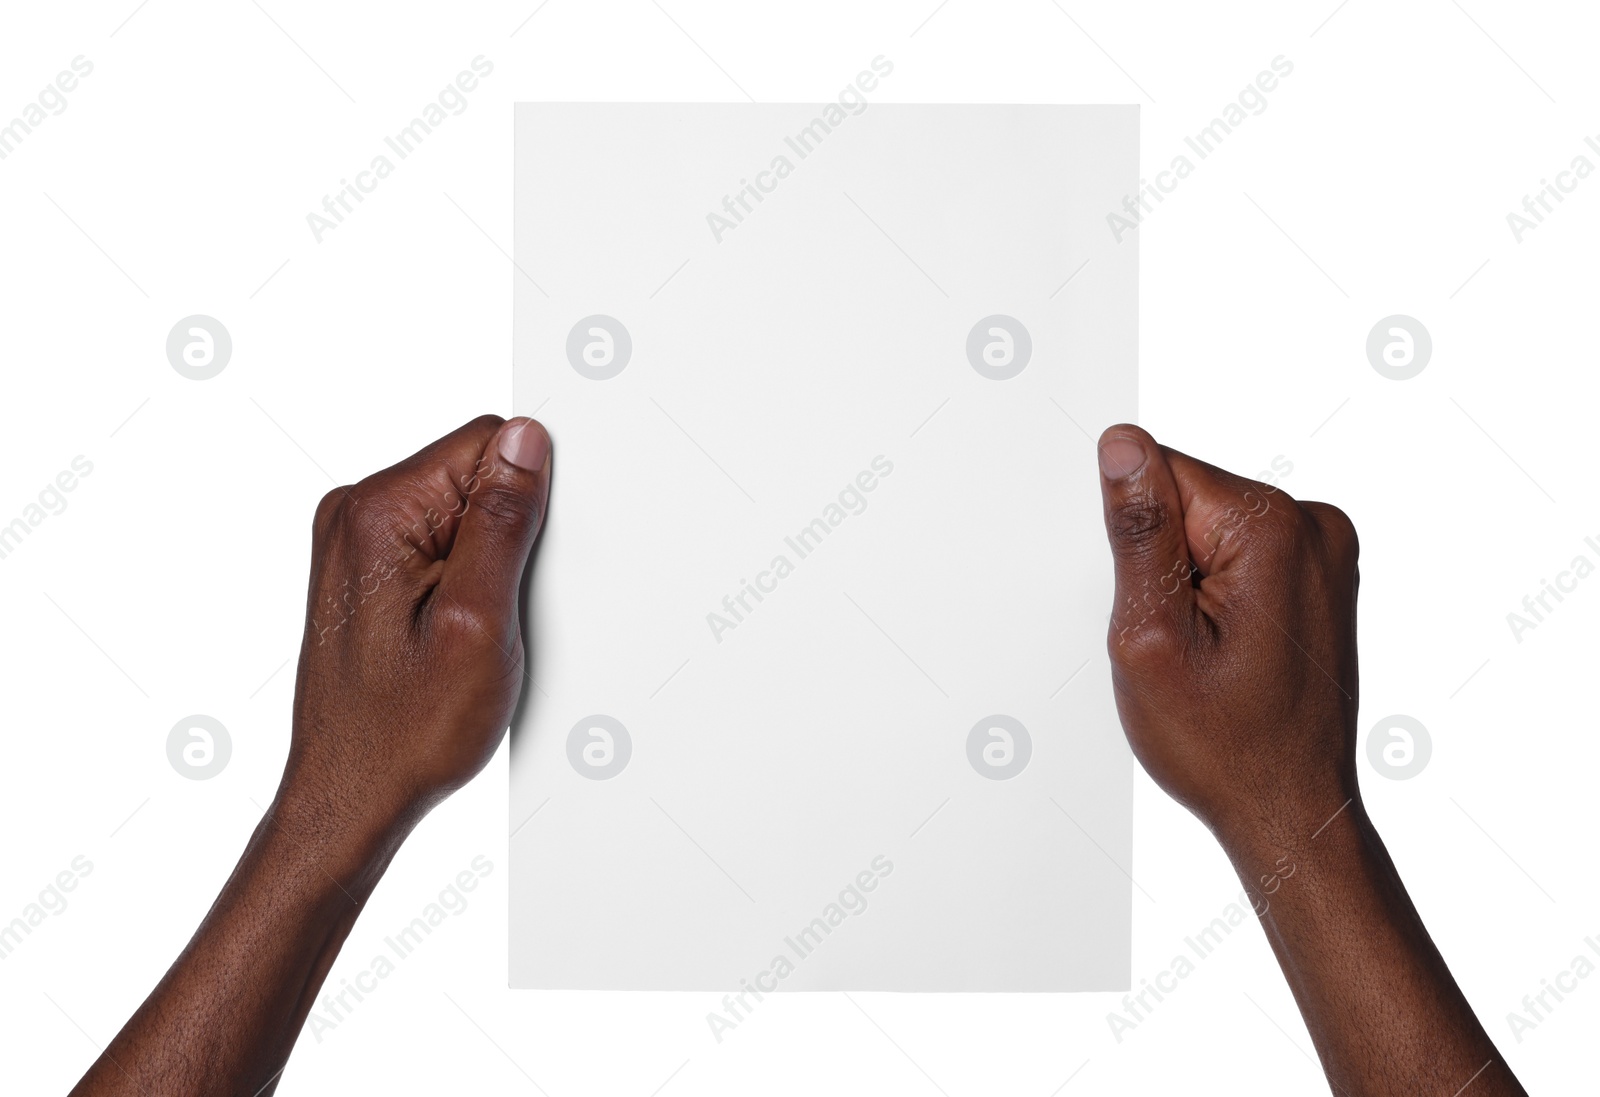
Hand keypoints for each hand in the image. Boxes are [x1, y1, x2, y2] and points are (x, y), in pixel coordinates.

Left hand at [282, 414, 551, 841]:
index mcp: (379, 512)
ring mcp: (355, 543)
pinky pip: (438, 545)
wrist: (350, 796)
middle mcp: (355, 515)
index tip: (514, 568)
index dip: (526, 502)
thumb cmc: (404, 732)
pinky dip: (461, 584)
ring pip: (460, 514)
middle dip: (504, 537)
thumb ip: (502, 521)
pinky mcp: (365, 570)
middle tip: (489, 614)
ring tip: (468, 634)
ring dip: (484, 566)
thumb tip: (526, 441)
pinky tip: (453, 636)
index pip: (487, 443)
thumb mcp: (478, 623)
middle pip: (473, 476)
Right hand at [1096, 423, 1357, 845]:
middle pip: (1189, 500)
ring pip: (1210, 530)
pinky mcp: (1320, 574)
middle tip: (1182, 644)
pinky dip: (1217, 596)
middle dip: (1164, 566)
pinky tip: (1228, 651)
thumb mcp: (1150, 636)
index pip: (1161, 474)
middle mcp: (1315, 526)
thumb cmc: (1224, 745)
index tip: (1159, 609)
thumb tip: (1123, 445)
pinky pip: (1238, 555)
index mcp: (1275, 528)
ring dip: (1190, 586)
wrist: (1290, 811)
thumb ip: (1139, 531)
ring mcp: (1326, 551)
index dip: (1136, 545)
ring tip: (1208, 654)